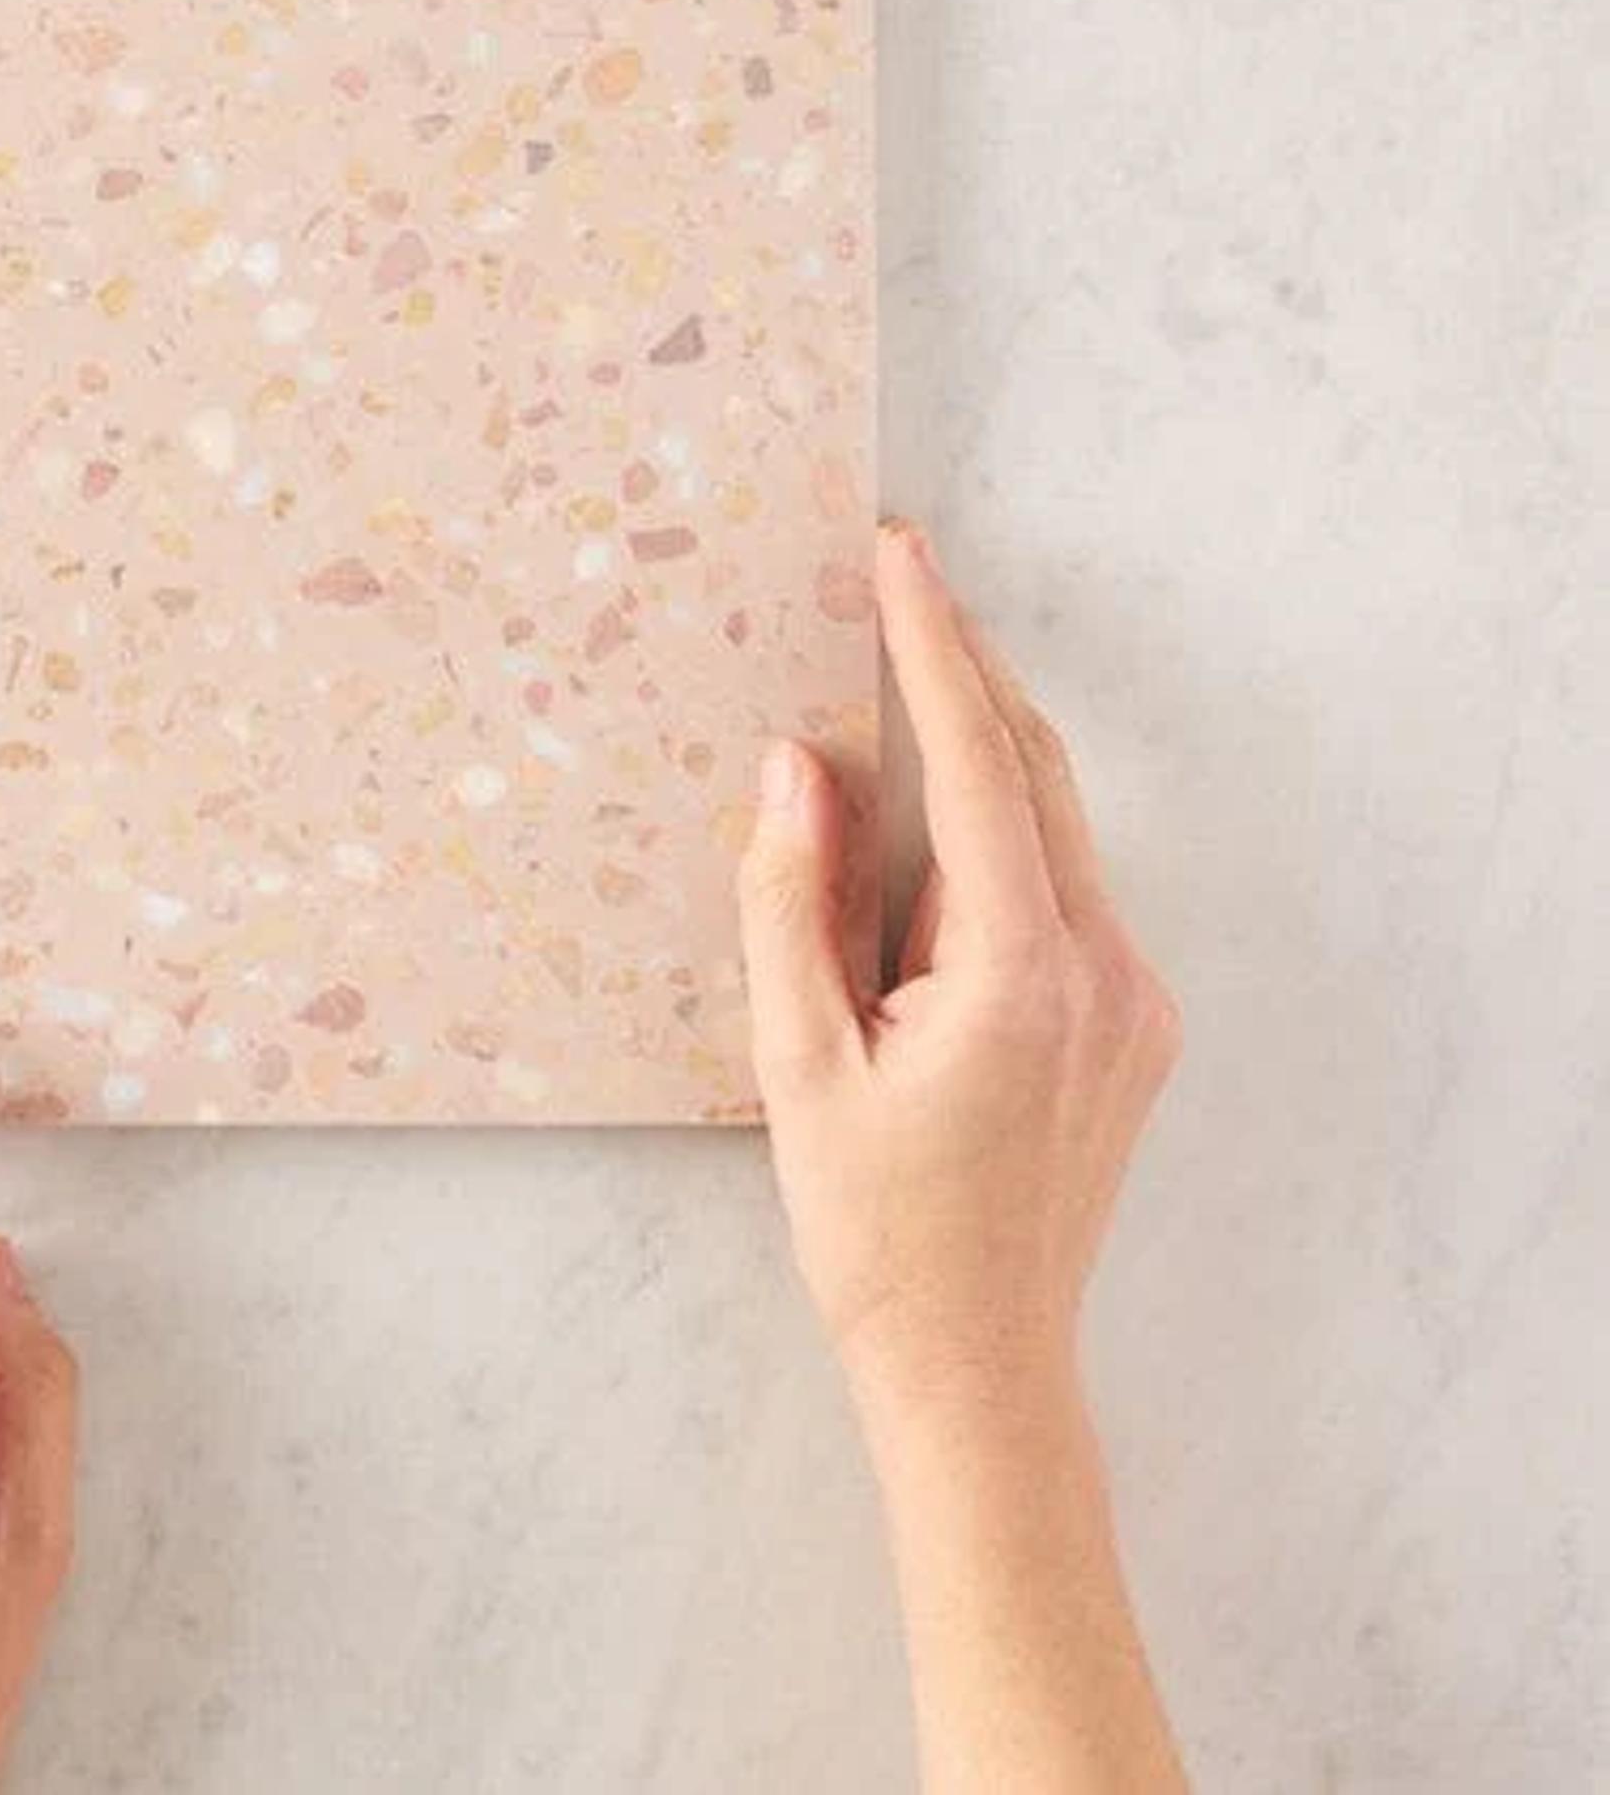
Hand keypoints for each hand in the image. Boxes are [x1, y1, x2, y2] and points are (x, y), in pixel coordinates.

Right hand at [737, 517, 1182, 1448]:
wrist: (979, 1370)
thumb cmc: (875, 1230)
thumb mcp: (797, 1060)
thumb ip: (791, 899)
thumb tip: (795, 763)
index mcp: (1022, 974)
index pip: (982, 764)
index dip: (934, 646)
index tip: (898, 553)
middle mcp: (1104, 973)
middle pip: (1035, 772)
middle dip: (965, 665)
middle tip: (896, 571)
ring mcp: (1132, 1002)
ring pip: (1051, 825)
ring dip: (977, 747)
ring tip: (888, 679)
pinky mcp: (1128, 1026)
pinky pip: (1057, 885)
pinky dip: (995, 827)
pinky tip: (918, 827)